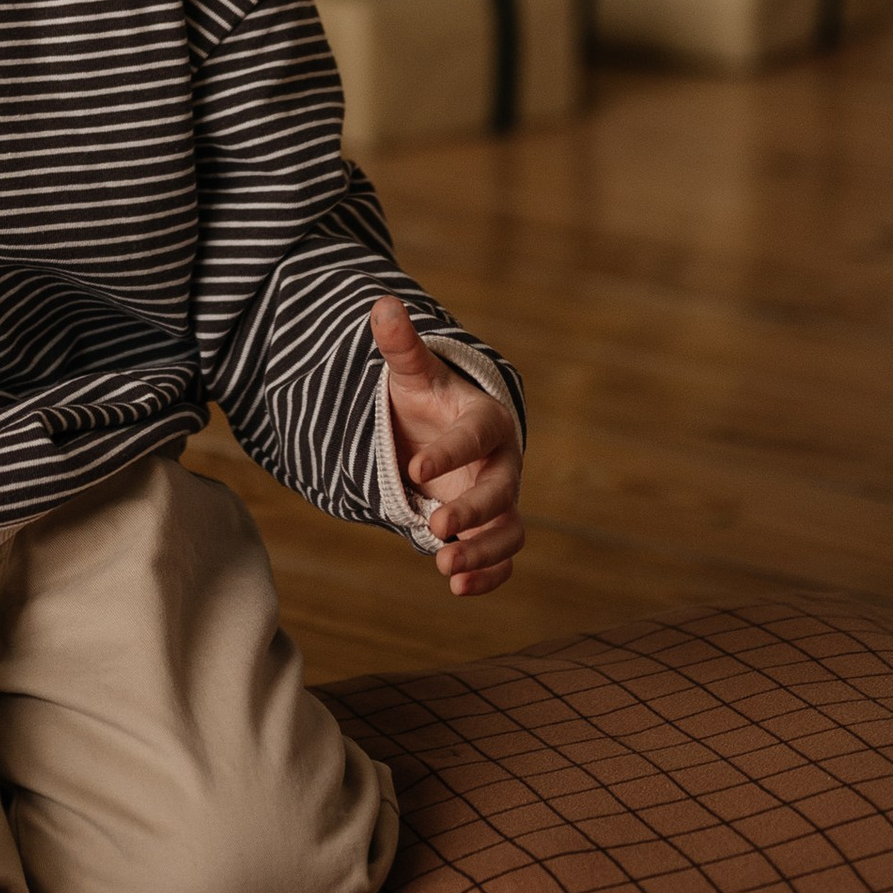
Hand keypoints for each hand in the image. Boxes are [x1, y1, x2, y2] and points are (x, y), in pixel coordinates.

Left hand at [369, 296, 525, 599]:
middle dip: (473, 511)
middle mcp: (502, 463)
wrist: (441, 434)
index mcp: (487, 420)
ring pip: (511, 530)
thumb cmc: (427, 401)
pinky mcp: (491, 530)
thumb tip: (381, 304)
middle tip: (435, 526)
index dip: (449, 452)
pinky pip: (503, 558)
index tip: (413, 468)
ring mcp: (499, 500)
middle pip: (502, 490)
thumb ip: (400, 345)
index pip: (476, 436)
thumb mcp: (411, 374)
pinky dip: (489, 576)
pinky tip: (457, 588)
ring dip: (484, 552)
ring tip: (445, 567)